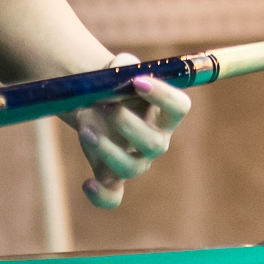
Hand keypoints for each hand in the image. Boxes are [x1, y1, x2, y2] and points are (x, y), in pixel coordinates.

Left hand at [66, 54, 190, 208]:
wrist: (93, 102)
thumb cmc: (113, 85)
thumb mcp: (119, 68)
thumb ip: (122, 66)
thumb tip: (119, 74)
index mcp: (164, 114)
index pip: (179, 107)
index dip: (163, 96)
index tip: (137, 81)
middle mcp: (155, 141)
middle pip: (154, 143)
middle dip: (127, 124)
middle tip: (104, 105)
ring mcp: (135, 162)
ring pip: (130, 167)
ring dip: (106, 148)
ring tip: (84, 126)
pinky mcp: (111, 177)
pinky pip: (113, 197)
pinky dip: (100, 195)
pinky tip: (86, 183)